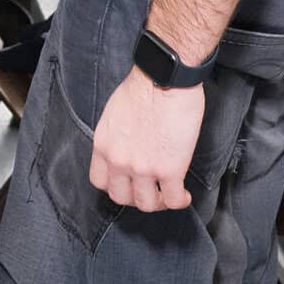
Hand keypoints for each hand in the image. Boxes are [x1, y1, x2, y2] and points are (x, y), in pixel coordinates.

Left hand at [89, 68, 204, 211]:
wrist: (165, 79)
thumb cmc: (144, 86)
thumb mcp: (115, 113)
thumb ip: (116, 136)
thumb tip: (128, 145)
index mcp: (103, 145)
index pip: (99, 181)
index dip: (115, 185)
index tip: (128, 182)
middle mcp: (119, 161)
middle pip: (121, 197)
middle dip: (136, 197)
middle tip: (151, 190)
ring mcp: (143, 168)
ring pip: (147, 204)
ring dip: (159, 202)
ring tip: (169, 193)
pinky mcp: (169, 170)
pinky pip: (173, 200)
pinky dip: (180, 201)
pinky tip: (184, 194)